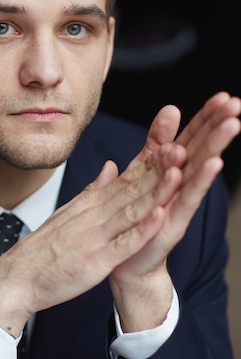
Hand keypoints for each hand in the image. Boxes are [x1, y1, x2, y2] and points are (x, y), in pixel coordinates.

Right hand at [0, 140, 184, 337]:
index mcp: (89, 205)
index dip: (150, 163)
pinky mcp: (96, 261)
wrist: (17, 276)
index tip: (172, 144)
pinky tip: (159, 216)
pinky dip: (142, 230)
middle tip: (183, 146)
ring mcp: (95, 237)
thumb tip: (113, 166)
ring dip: (156, 192)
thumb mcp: (68, 212)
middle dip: (159, 169)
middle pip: (132, 189)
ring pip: (132, 211)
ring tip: (178, 172)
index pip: (124, 179)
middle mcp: (93, 216)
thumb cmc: (42, 248)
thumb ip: (93, 190)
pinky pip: (124, 244)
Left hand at [109, 92, 240, 331]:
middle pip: (200, 151)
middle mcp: (179, 187)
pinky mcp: (172, 224)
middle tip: (236, 104)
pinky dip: (197, 183)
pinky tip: (211, 165)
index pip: (189, 139)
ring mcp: (178, 205)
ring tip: (231, 126)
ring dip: (214, 148)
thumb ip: (155, 144)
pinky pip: (186, 201)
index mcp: (169, 172)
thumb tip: (170, 110)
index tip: (223, 96)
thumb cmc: (136, 217)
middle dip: (217, 127)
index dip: (204, 119)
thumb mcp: (142, 173)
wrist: (127, 262)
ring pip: (198, 172)